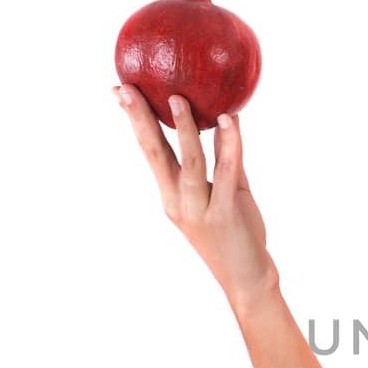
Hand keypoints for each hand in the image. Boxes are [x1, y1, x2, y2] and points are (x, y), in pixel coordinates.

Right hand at [115, 84, 278, 305]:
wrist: (247, 278)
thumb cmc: (236, 233)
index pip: (149, 152)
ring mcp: (198, 209)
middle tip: (128, 89)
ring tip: (179, 98)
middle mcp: (178, 201)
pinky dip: (227, 145)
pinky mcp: (224, 214)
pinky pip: (227, 173)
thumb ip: (226, 158)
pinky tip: (229, 121)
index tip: (119, 91)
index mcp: (171, 195)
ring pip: (189, 162)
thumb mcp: (227, 192)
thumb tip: (225, 118)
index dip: (135, 122)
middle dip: (140, 120)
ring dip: (184, 129)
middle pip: (155, 154)